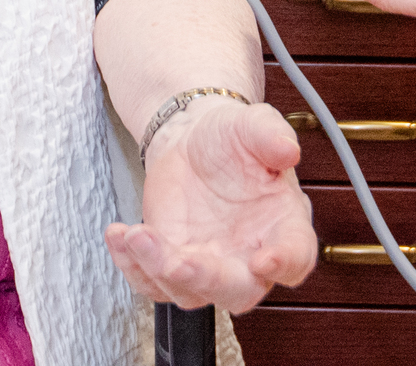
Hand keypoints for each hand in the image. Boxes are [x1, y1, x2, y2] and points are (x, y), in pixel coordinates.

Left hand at [107, 96, 314, 313]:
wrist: (192, 138)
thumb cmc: (232, 138)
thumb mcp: (253, 124)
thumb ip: (272, 134)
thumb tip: (288, 148)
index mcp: (284, 226)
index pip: (296, 257)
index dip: (285, 263)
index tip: (265, 260)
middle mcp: (248, 255)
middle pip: (238, 291)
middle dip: (207, 280)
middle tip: (177, 261)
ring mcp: (208, 265)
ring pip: (187, 291)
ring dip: (158, 269)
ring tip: (137, 234)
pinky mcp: (171, 265)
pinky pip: (150, 281)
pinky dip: (132, 266)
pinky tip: (119, 235)